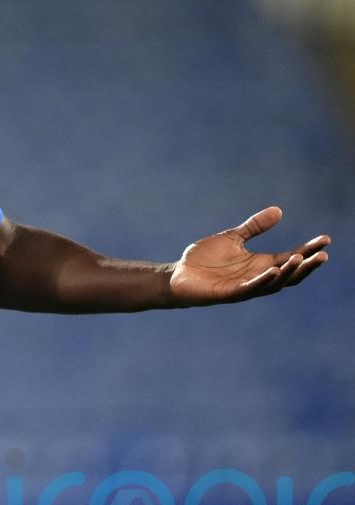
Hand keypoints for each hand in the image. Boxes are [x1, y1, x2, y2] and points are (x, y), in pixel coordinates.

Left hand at [169, 207, 329, 305]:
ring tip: (300, 259)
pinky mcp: (229, 293)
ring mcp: (245, 286)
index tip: (325, 239)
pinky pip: (250, 288)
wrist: (178, 275)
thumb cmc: (206, 259)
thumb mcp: (232, 238)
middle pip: (290, 274)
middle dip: (307, 265)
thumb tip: (279, 211)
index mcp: (261, 264)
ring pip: (274, 283)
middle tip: (323, 254)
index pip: (291, 258)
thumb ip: (254, 227)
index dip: (309, 250)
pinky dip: (262, 280)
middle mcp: (257, 277)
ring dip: (288, 272)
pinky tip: (272, 270)